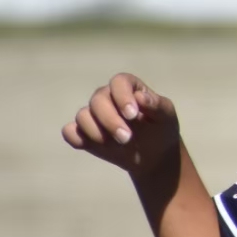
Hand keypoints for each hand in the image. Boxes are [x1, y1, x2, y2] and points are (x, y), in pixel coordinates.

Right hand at [61, 73, 181, 185]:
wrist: (154, 154)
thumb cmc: (161, 129)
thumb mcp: (166, 117)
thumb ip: (156, 105)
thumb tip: (140, 97)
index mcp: (128, 87)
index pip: (118, 82)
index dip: (122, 97)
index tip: (133, 115)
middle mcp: (108, 97)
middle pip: (97, 100)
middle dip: (110, 120)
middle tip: (127, 138)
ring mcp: (94, 115)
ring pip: (83, 116)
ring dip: (96, 131)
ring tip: (117, 144)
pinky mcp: (84, 133)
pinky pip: (70, 132)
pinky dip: (76, 138)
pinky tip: (90, 145)